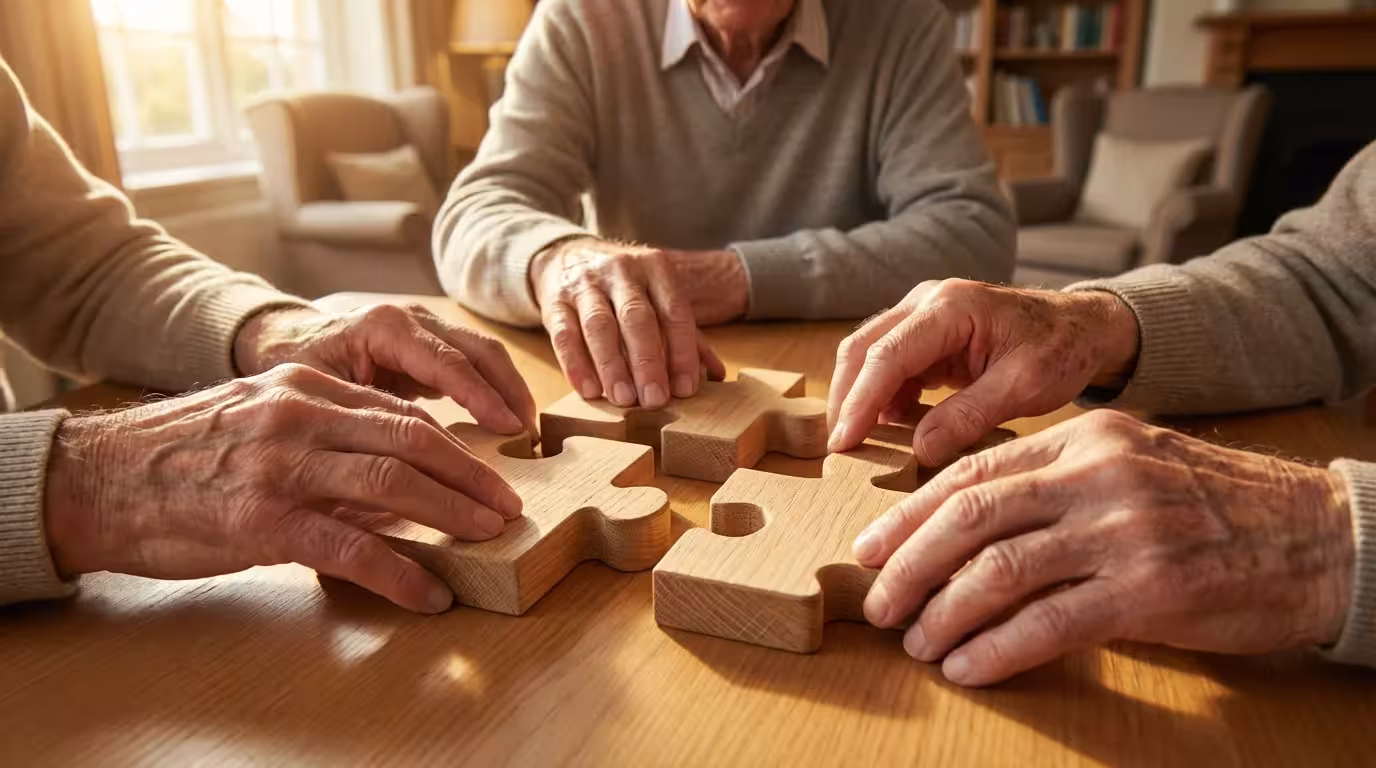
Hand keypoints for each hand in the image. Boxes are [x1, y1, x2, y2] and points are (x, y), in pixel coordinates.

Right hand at [42, 364, 523, 613]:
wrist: (99, 480)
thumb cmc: (181, 455)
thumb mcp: (257, 417)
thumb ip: (321, 431)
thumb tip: (390, 470)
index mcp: (304, 384)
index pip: (400, 414)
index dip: (454, 447)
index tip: (487, 474)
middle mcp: (301, 414)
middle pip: (413, 441)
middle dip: (471, 476)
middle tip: (506, 506)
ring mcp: (284, 466)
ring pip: (395, 484)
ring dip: (453, 514)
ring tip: (489, 537)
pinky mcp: (266, 521)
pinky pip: (353, 547)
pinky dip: (401, 572)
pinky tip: (427, 594)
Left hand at [234, 303, 535, 435]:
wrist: (281, 343)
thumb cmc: (291, 371)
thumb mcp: (318, 396)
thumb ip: (360, 420)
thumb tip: (398, 466)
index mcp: (383, 326)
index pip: (446, 361)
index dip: (482, 396)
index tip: (509, 428)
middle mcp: (411, 319)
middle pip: (479, 350)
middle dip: (509, 392)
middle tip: (530, 436)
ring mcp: (426, 327)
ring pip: (484, 352)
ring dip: (510, 391)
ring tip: (527, 433)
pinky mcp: (433, 343)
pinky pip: (474, 363)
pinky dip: (496, 390)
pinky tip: (506, 423)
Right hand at [530, 237, 732, 406]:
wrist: (568, 257)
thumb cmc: (625, 289)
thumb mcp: (659, 299)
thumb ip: (687, 335)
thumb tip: (716, 376)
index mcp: (656, 268)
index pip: (674, 311)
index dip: (682, 352)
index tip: (685, 389)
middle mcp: (621, 271)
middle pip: (636, 318)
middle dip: (647, 362)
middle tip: (655, 400)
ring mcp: (585, 284)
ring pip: (599, 326)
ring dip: (612, 366)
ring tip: (624, 400)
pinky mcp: (555, 301)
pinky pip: (564, 334)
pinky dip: (576, 364)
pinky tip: (589, 390)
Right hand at [828, 279, 1139, 465]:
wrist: (1084, 327)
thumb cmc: (1062, 348)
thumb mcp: (1024, 387)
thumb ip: (969, 416)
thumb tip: (918, 451)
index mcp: (951, 307)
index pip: (887, 355)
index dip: (859, 402)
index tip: (844, 444)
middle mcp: (926, 301)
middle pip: (862, 349)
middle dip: (846, 400)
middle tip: (840, 449)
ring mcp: (922, 313)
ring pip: (868, 355)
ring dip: (861, 398)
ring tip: (864, 444)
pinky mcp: (925, 332)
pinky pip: (889, 364)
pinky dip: (884, 397)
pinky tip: (896, 428)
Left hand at [853, 410, 1353, 686]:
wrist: (1316, 537)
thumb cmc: (1215, 506)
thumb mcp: (1132, 465)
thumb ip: (1057, 482)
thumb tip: (966, 524)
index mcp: (1085, 437)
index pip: (972, 473)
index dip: (909, 515)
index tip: (871, 549)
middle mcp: (1097, 476)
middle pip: (969, 517)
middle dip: (908, 565)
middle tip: (877, 604)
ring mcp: (1123, 531)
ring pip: (999, 571)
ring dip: (944, 614)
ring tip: (918, 643)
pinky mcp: (1149, 591)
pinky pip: (1049, 623)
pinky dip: (996, 649)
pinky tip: (967, 668)